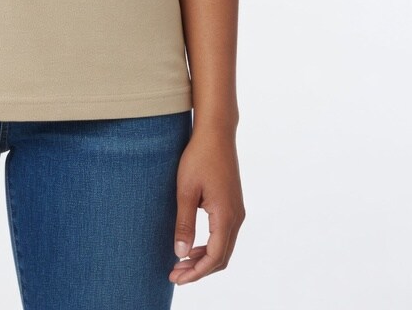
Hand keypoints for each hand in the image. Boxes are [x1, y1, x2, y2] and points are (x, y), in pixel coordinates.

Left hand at [169, 125, 245, 285]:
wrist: (216, 133)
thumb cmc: (199, 157)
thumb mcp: (186, 190)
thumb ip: (185, 223)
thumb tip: (181, 254)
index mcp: (226, 216)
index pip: (214, 257)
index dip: (196, 272)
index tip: (176, 277)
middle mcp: (236, 217)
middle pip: (221, 257)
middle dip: (199, 270)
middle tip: (175, 275)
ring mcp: (237, 211)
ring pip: (223, 247)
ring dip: (204, 259)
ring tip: (180, 263)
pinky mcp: (233, 205)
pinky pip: (224, 235)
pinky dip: (209, 246)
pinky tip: (192, 245)